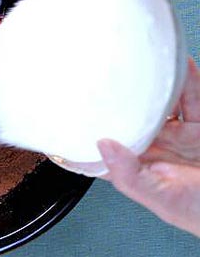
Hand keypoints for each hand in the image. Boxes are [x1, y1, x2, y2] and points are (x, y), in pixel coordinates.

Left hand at [97, 57, 199, 237]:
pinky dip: (188, 80)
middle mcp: (160, 150)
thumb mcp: (165, 201)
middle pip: (133, 118)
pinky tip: (179, 65)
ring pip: (162, 103)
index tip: (78, 109)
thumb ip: (130, 176)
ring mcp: (182, 136)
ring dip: (153, 85)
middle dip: (120, 99)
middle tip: (105, 75)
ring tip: (138, 64)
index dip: (93, 130)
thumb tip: (103, 146)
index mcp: (143, 169)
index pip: (110, 148)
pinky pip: (194, 97)